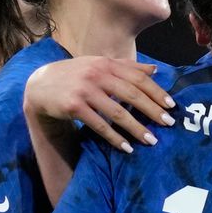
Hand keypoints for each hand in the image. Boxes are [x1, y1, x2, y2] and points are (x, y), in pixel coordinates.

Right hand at [23, 56, 175, 151]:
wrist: (40, 85)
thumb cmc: (76, 75)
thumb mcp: (100, 65)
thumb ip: (127, 67)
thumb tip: (155, 70)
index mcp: (107, 64)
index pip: (138, 78)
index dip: (156, 92)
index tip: (171, 105)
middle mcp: (97, 75)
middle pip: (132, 95)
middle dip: (152, 111)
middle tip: (168, 123)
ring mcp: (85, 91)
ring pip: (117, 113)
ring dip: (136, 129)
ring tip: (151, 140)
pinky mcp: (73, 107)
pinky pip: (99, 125)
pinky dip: (114, 138)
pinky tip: (126, 148)